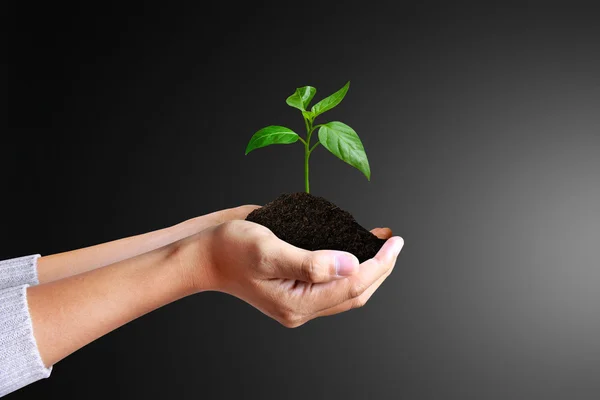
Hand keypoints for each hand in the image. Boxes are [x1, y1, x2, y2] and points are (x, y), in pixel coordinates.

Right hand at [180, 215, 403, 327]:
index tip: (394, 242)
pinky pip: (332, 279)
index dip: (378, 265)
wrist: (206, 253)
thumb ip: (311, 262)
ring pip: (347, 288)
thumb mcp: (269, 252)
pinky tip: (355, 245)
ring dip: (369, 267)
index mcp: (297, 304)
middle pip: (355, 292)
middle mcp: (302, 305)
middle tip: (394, 241)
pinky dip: (350, 263)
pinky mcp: (297, 282)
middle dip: (379, 267)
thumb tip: (352, 264)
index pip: (351, 287)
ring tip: (382, 241)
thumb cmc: (231, 250)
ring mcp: (300, 295)